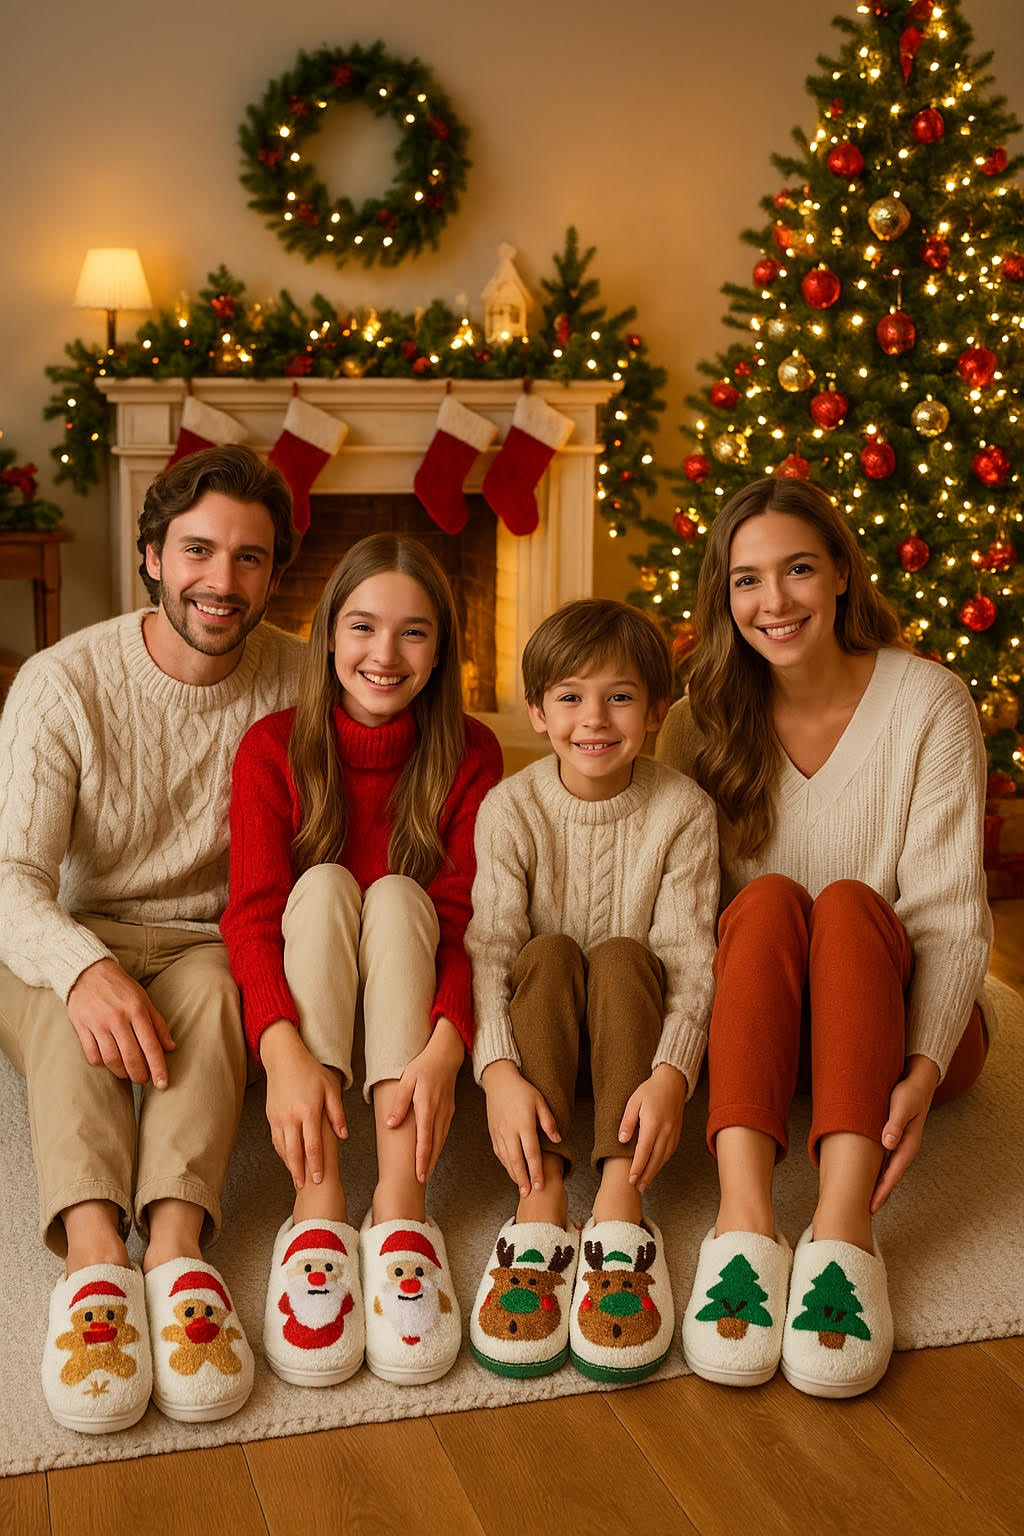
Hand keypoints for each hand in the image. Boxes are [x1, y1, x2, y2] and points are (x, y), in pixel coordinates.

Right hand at [66, 957, 175, 1086]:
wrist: (88, 972)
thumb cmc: (120, 987)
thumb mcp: (144, 999)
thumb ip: (158, 1024)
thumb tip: (171, 1047)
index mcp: (136, 1010)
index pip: (151, 1045)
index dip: (158, 1067)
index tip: (163, 1084)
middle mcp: (117, 1018)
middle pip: (131, 1056)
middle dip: (139, 1074)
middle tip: (143, 1080)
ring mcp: (98, 1023)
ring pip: (111, 1059)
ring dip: (121, 1072)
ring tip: (128, 1074)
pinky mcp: (81, 1027)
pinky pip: (92, 1055)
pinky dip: (102, 1064)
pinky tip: (108, 1063)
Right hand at [260, 1020, 346, 1189]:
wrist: (283, 1058)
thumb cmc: (310, 1071)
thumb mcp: (330, 1088)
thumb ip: (337, 1113)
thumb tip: (343, 1135)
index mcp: (308, 1111)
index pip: (312, 1145)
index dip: (316, 1165)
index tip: (319, 1180)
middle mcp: (291, 1117)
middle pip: (294, 1152)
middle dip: (299, 1172)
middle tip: (303, 1187)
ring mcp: (278, 1117)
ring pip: (282, 1148)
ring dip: (289, 1164)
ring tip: (296, 1177)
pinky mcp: (271, 1116)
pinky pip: (276, 1139)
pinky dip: (282, 1152)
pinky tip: (288, 1158)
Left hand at [384, 1016, 464, 1183]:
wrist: (447, 1054)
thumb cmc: (424, 1066)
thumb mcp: (406, 1080)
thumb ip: (399, 1103)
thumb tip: (391, 1125)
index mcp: (427, 1106)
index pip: (424, 1139)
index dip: (422, 1159)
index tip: (419, 1175)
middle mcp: (439, 1112)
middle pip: (435, 1144)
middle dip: (429, 1164)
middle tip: (421, 1181)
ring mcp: (446, 1112)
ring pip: (441, 1139)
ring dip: (434, 1157)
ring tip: (426, 1171)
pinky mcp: (449, 1110)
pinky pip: (444, 1132)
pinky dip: (438, 1145)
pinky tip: (433, 1151)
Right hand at [482, 1058, 561, 1197]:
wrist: (499, 1081)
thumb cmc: (522, 1091)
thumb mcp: (540, 1101)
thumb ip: (549, 1122)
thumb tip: (558, 1139)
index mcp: (523, 1124)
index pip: (531, 1153)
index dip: (536, 1171)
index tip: (540, 1185)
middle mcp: (509, 1131)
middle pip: (516, 1160)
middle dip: (523, 1179)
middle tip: (528, 1194)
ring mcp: (499, 1133)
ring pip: (506, 1159)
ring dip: (514, 1174)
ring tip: (521, 1187)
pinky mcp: (493, 1132)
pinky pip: (499, 1153)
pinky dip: (506, 1164)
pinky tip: (512, 1171)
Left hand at [618, 1063, 685, 1193]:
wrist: (673, 1082)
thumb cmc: (650, 1090)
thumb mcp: (634, 1101)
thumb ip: (628, 1121)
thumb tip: (622, 1140)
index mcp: (653, 1123)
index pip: (644, 1151)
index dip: (637, 1167)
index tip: (630, 1179)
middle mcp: (665, 1131)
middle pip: (655, 1159)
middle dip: (646, 1175)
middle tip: (637, 1188)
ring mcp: (673, 1133)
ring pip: (663, 1158)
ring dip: (654, 1172)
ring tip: (644, 1183)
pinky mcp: (677, 1133)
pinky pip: (669, 1152)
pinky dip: (661, 1162)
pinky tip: (655, 1168)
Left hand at [871, 1054, 940, 1212]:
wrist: (918, 1079)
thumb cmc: (909, 1091)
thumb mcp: (902, 1105)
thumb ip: (895, 1123)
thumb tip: (888, 1143)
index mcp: (908, 1143)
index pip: (893, 1173)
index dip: (882, 1191)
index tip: (871, 1207)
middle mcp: (904, 1147)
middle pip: (889, 1176)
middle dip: (878, 1194)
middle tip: (865, 1213)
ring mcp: (899, 1143)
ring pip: (886, 1168)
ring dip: (876, 1183)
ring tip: (863, 1199)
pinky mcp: (892, 1136)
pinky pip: (883, 1157)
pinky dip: (875, 1168)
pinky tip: (866, 1174)